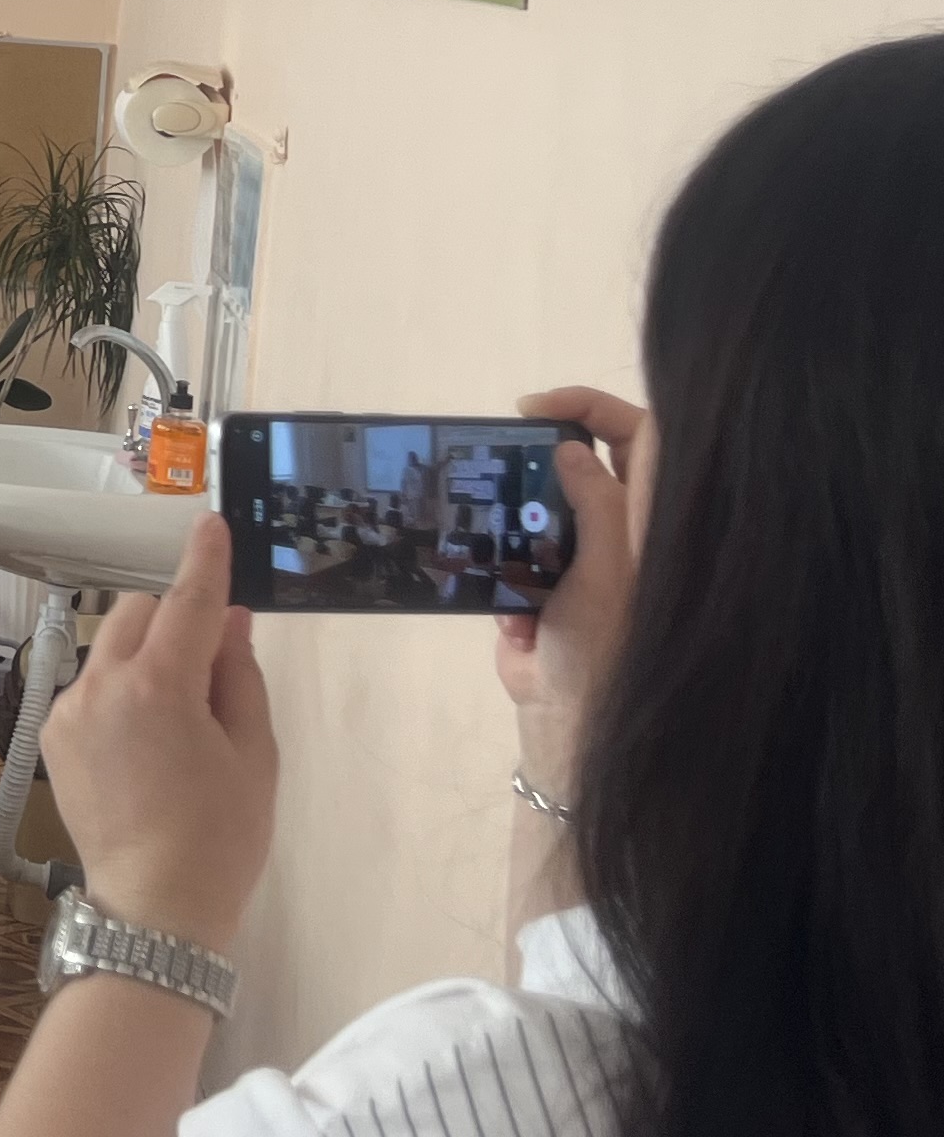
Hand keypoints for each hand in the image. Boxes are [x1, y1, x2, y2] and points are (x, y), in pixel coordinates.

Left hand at [39, 512, 278, 953]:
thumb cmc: (221, 835)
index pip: (186, 601)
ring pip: (110, 649)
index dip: (204, 561)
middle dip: (173, 622)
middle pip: (137, 614)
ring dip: (145, 660)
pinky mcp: (51, 736)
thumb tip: (227, 621)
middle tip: (210, 672)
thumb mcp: (255, 753)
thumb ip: (238, 676)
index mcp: (160, 685)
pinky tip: (143, 749)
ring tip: (177, 726)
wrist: (155, 905)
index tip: (210, 523)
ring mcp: (68, 709)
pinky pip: (90, 688)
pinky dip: (119, 694)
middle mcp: (102, 684)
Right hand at [499, 386, 644, 799]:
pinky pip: (507, 553)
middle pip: (584, 461)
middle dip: (537, 456)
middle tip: (497, 453)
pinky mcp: (535, 586)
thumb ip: (595, 505)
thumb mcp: (606, 576)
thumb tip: (572, 446)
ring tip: (487, 530)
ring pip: (536, 504)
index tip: (536, 408)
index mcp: (648, 524)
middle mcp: (617, 531)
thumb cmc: (607, 654)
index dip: (595, 407)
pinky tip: (510, 612)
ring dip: (509, 517)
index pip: (639, 437)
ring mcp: (575, 558)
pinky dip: (497, 571)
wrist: (566, 730)